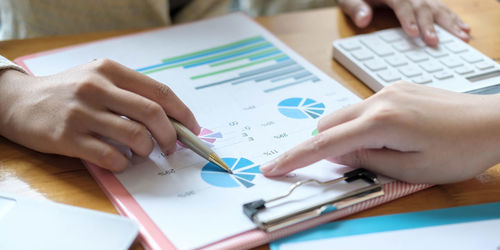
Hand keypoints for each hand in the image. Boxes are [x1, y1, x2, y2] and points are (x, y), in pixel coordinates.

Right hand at [0, 59, 199, 170]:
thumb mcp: (97, 78)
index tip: (192, 127)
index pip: (159, 92)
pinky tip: (122, 161)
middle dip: (171, 135)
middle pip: (152, 113)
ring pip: (135, 135)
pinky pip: (110, 156)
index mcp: (110, 71)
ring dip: (147, 149)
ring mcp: (82, 113)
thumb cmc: (66, 91)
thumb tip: (169, 118)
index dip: (182, 112)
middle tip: (172, 146)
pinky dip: (124, 163)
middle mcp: (97, 88)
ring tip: (143, 151)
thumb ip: (129, 92)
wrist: (17, 101)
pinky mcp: (69, 138)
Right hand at [260, 82, 499, 183]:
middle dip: (324, 146)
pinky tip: (389, 136)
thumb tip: (339, 156)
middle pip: (328, 123)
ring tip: (377, 152)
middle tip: (349, 167)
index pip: (325, 143)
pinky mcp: (396, 88)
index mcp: (380, 122)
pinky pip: (363, 107)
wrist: (493, 122)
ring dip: (344, 135)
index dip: (296, 158)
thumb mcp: (412, 169)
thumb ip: (368, 162)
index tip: (273, 168)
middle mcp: (378, 99)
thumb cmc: (459, 151)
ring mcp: (387, 90)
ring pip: (344, 113)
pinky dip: (361, 125)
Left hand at [338, 0, 470, 45]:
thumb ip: (356, 8)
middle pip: (422, 6)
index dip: (408, 18)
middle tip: (434, 42)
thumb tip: (363, 20)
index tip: (413, 33)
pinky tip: (464, 28)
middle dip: (430, 25)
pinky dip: (453, 18)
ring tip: (462, 37)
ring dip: (449, 23)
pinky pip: (440, 8)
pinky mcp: (424, 0)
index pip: (401, 4)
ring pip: (436, 7)